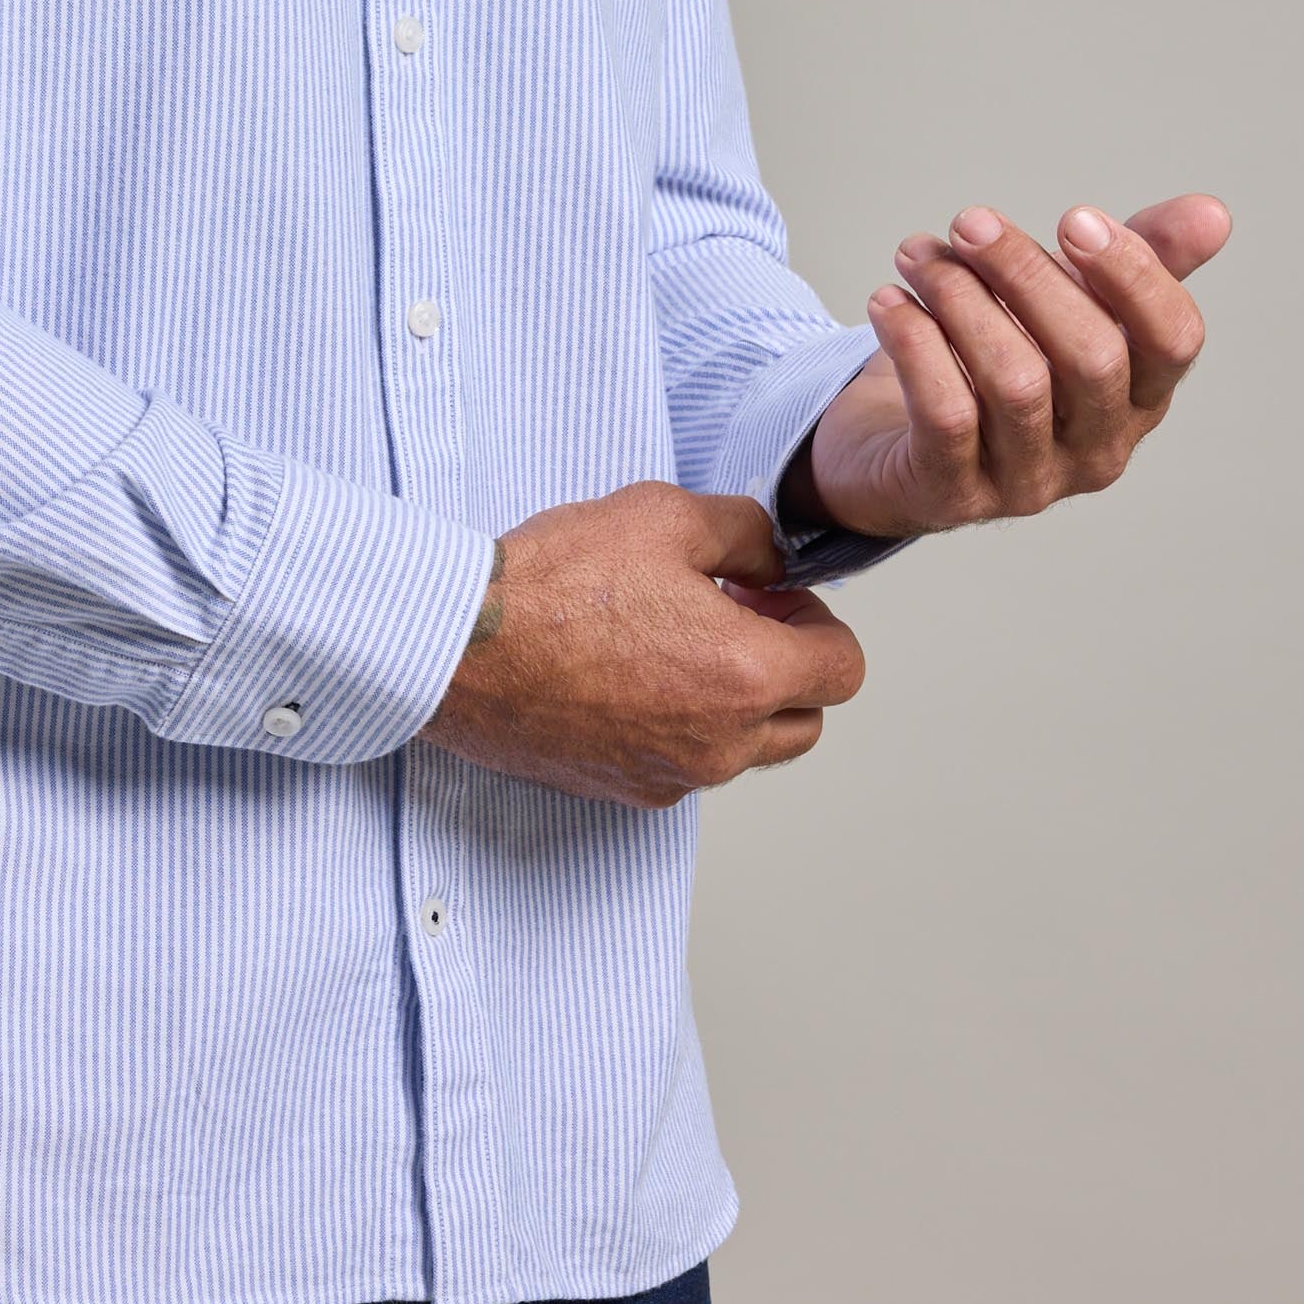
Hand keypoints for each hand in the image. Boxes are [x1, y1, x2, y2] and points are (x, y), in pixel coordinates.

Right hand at [416, 482, 865, 808]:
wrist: (460, 646)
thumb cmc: (553, 582)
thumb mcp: (666, 514)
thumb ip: (747, 535)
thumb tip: (773, 561)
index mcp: (745, 674)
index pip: (843, 670)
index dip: (817, 622)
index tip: (776, 598)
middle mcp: (720, 742)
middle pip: (806, 721)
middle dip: (787, 667)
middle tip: (735, 615)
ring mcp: (673, 774)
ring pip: (746, 748)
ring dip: (735, 700)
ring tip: (673, 639)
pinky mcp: (627, 789)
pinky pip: (687, 763)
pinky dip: (682, 725)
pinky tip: (631, 672)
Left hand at [792, 193, 1230, 542]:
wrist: (898, 447)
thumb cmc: (1002, 361)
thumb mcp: (1071, 304)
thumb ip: (1139, 259)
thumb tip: (1213, 213)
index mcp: (1141, 398)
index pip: (1174, 340)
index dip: (1133, 274)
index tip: (1073, 217)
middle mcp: (1098, 448)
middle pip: (1091, 356)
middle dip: (1026, 273)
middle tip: (969, 221)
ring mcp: (1030, 480)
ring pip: (1015, 382)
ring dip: (960, 299)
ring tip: (918, 255)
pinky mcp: (955, 494)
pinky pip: (945, 415)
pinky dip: (915, 346)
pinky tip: (889, 303)